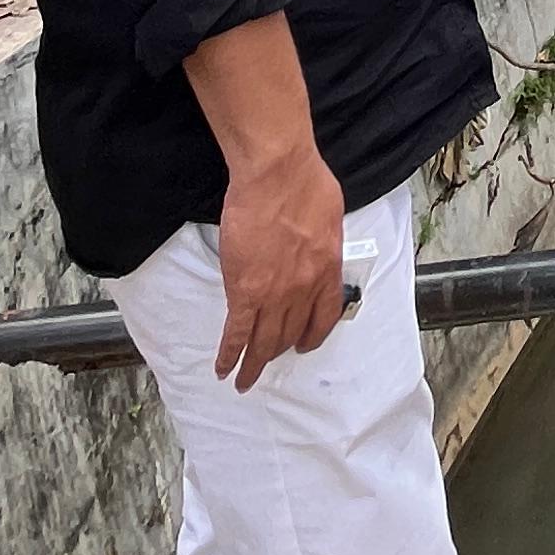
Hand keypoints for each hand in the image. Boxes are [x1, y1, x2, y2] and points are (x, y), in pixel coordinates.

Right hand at [213, 138, 346, 389]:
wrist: (278, 174)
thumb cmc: (305, 182)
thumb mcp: (330, 216)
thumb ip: (323, 241)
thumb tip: (314, 246)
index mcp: (327, 270)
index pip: (324, 316)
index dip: (312, 336)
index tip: (304, 345)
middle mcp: (304, 289)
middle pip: (291, 333)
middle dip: (278, 352)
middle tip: (267, 364)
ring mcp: (275, 294)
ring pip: (264, 341)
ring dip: (253, 365)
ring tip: (245, 380)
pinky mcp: (245, 291)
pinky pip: (237, 333)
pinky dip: (229, 354)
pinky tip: (223, 368)